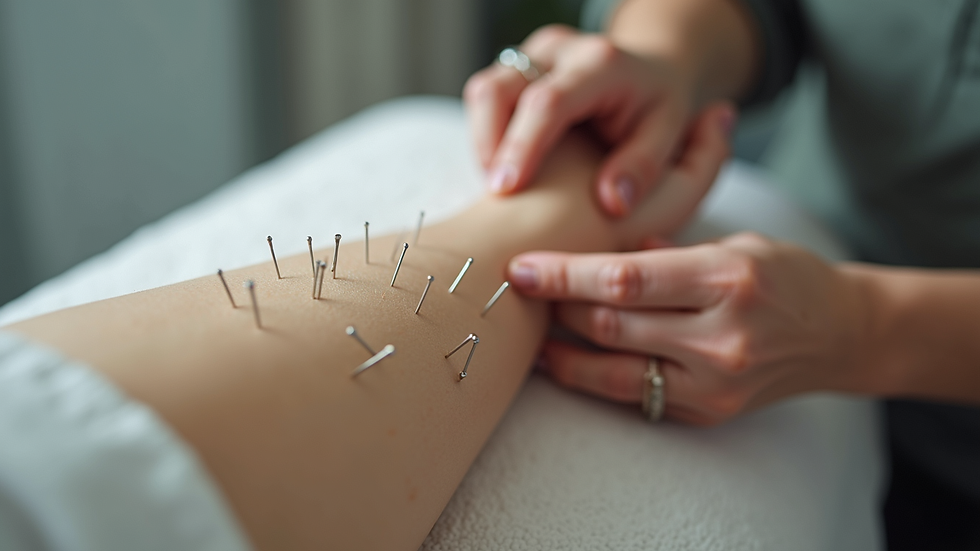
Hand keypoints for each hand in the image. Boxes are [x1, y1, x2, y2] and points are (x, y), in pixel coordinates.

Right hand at [463, 24, 735, 216]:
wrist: (647, 74)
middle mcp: (558, 50)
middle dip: (489, 144)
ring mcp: (531, 57)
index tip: (506, 190)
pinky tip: (511, 168)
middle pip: (498, 89)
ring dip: (485, 143)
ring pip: (483, 93)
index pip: (548, 103)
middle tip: (497, 195)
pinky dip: (490, 138)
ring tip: (504, 186)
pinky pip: (485, 101)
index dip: (522, 146)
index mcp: (600, 64)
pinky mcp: (516, 69)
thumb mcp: (665, 134)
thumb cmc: (656, 108)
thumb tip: (611, 204)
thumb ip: (641, 167)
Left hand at [508, 233, 870, 425]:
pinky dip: (594, 379)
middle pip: (612, 325)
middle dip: (555, 308)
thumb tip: (592, 249)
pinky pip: (637, 396)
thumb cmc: (782, 274)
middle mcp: (722, 336)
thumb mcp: (732, 242)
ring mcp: (715, 382)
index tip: (521, 266)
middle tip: (517, 291)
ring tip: (528, 336)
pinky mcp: (709, 412)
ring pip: (614, 372)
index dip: (564, 274)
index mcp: (727, 277)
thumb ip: (664, 252)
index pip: (625, 279)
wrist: (839, 333)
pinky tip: (566, 363)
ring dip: (562, 355)